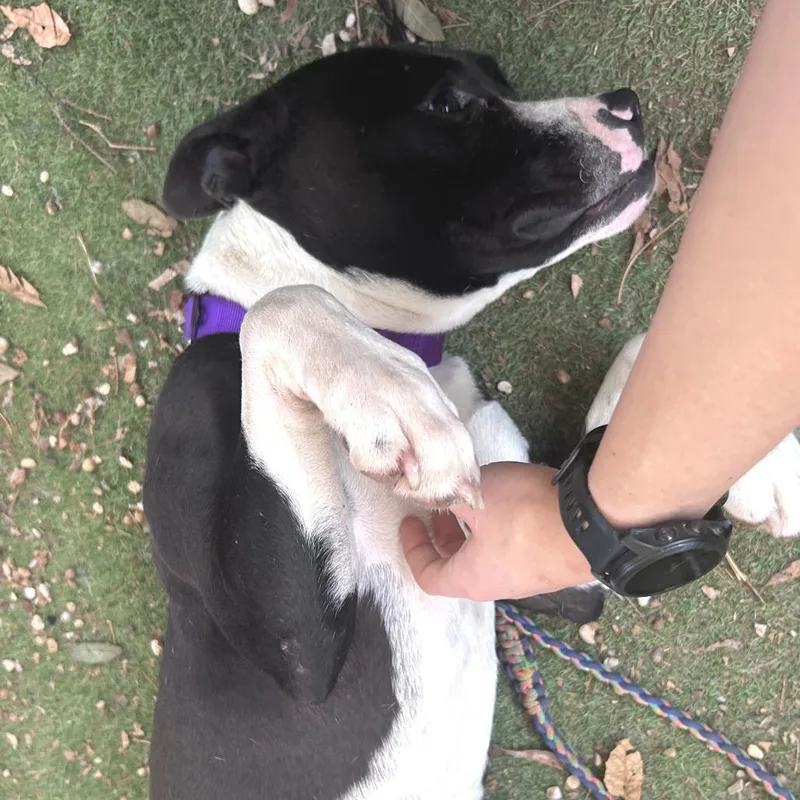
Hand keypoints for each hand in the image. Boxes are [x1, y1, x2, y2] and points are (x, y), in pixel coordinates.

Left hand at [400, 462, 592, 600]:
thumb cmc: (524, 514)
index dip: (412, 548)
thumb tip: (430, 492)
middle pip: (456, 567)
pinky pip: (510, 548)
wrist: (593, 523)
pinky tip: (505, 501)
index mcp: (471, 578)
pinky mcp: (548, 562)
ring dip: (470, 530)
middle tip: (437, 508)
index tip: (409, 520)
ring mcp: (526, 576)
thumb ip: (447, 494)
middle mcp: (497, 584)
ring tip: (470, 498)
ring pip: (484, 555)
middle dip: (441, 536)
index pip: (428, 576)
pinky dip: (495, 529)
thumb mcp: (476, 495)